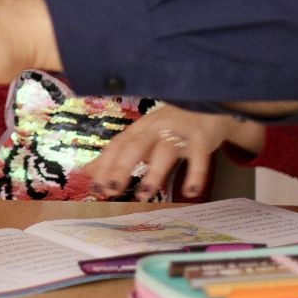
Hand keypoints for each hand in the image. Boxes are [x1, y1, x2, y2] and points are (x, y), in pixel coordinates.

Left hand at [84, 105, 254, 199]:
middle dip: (121, 167)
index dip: (105, 165)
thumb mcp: (144, 137)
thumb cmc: (172, 126)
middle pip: (135, 146)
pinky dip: (195, 173)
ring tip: (143, 196)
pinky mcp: (202, 136)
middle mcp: (156, 127)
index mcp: (140, 129)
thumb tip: (87, 172)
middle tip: (111, 191)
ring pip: (164, 150)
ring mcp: (180, 131)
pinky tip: (191, 192)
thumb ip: (117, 155)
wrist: (211, 102)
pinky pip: (199, 156)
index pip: (117, 145)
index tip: (95, 188)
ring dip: (153, 173)